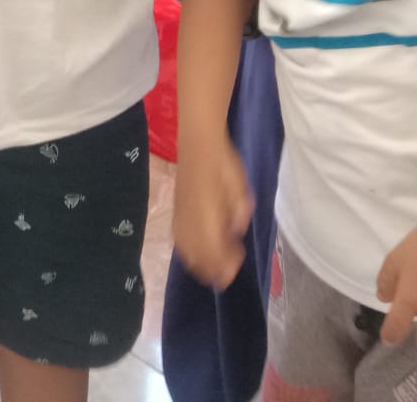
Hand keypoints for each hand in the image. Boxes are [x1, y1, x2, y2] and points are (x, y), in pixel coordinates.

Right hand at [173, 138, 253, 289]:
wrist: (198, 144)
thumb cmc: (223, 164)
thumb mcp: (240, 190)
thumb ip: (238, 214)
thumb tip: (235, 231)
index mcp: (207, 218)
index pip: (214, 252)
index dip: (226, 264)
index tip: (239, 260)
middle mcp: (190, 222)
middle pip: (199, 257)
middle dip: (214, 269)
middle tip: (229, 271)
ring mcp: (181, 218)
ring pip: (187, 251)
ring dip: (200, 264)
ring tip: (214, 268)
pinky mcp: (177, 212)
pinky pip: (179, 241)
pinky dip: (189, 253)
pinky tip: (198, 253)